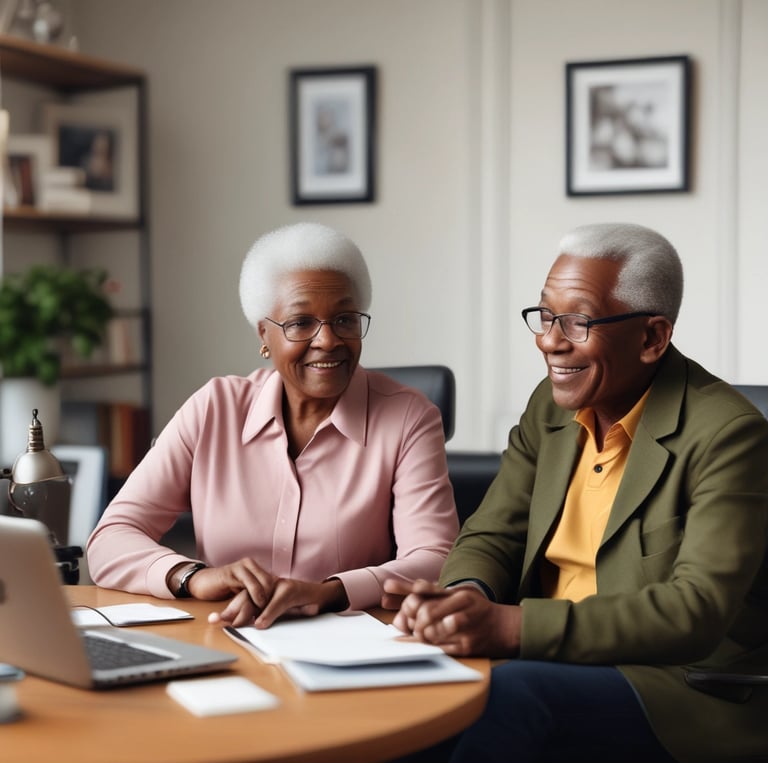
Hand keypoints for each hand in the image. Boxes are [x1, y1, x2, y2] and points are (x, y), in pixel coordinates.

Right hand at [181, 558, 275, 626]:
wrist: (201, 583)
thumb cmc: (222, 590)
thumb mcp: (242, 593)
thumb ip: (254, 596)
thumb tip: (271, 609)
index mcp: (255, 569)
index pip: (274, 582)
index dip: (274, 598)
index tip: (272, 612)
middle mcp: (251, 565)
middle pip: (271, 583)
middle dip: (270, 600)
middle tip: (266, 615)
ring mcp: (242, 567)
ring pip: (263, 584)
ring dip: (264, 601)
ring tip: (261, 613)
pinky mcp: (233, 572)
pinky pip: (250, 585)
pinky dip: (255, 598)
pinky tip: (254, 609)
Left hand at [207, 575, 348, 628]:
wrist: (320, 597)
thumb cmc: (298, 606)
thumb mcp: (276, 612)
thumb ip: (263, 616)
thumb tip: (249, 627)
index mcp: (262, 591)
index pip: (241, 599)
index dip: (228, 610)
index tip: (213, 619)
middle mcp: (267, 586)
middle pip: (245, 598)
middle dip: (230, 611)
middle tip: (217, 621)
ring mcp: (279, 586)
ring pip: (258, 599)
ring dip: (245, 613)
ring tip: (235, 624)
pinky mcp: (290, 590)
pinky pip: (276, 602)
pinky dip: (268, 613)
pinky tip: (261, 623)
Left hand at [384, 578, 521, 658]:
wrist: (505, 627)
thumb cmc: (474, 609)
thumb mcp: (453, 593)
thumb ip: (425, 591)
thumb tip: (387, 588)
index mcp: (456, 591)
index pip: (423, 590)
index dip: (404, 597)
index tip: (391, 599)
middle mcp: (462, 605)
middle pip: (425, 612)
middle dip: (412, 622)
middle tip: (411, 626)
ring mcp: (466, 625)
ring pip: (431, 631)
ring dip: (420, 636)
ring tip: (422, 635)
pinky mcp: (467, 646)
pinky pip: (441, 648)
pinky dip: (430, 647)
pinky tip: (429, 645)